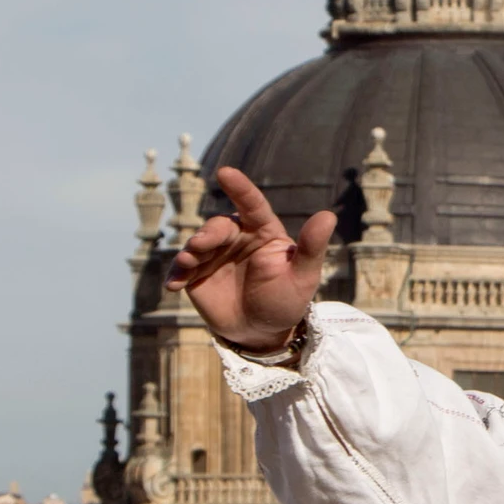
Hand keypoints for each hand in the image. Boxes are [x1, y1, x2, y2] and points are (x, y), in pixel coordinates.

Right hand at [165, 167, 335, 351]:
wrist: (262, 331)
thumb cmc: (287, 299)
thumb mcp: (303, 276)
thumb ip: (311, 247)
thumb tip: (329, 215)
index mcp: (264, 232)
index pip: (253, 205)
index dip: (240, 188)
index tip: (225, 172)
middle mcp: (237, 238)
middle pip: (219, 226)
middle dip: (208, 233)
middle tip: (201, 245)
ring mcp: (214, 255)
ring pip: (196, 243)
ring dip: (189, 252)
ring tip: (188, 264)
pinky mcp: (196, 274)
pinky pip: (181, 268)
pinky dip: (176, 274)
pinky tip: (174, 286)